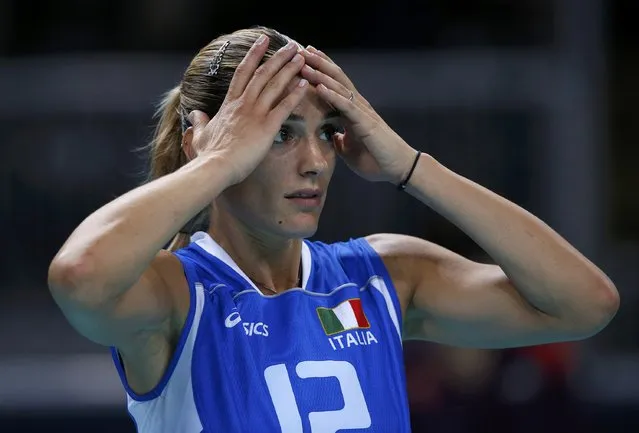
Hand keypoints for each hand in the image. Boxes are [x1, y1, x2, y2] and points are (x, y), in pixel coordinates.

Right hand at [184, 36, 308, 185]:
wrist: (215, 167)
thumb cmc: (208, 155)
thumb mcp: (200, 135)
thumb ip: (200, 122)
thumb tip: (194, 113)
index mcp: (229, 104)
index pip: (242, 72)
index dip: (254, 55)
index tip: (263, 41)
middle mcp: (243, 104)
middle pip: (262, 73)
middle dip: (278, 57)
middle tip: (292, 46)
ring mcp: (255, 114)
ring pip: (274, 85)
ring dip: (289, 69)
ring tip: (302, 57)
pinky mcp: (267, 127)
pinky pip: (284, 107)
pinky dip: (295, 95)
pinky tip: (305, 85)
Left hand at [300, 46, 416, 184]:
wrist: (398, 169)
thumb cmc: (376, 159)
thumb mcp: (348, 149)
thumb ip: (339, 138)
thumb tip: (329, 134)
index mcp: (352, 111)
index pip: (335, 84)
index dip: (320, 70)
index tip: (304, 58)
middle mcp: (358, 106)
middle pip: (336, 78)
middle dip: (318, 63)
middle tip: (300, 49)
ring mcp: (363, 112)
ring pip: (339, 87)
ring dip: (321, 74)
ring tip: (305, 62)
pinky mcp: (366, 123)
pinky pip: (347, 106)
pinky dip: (332, 95)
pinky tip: (319, 86)